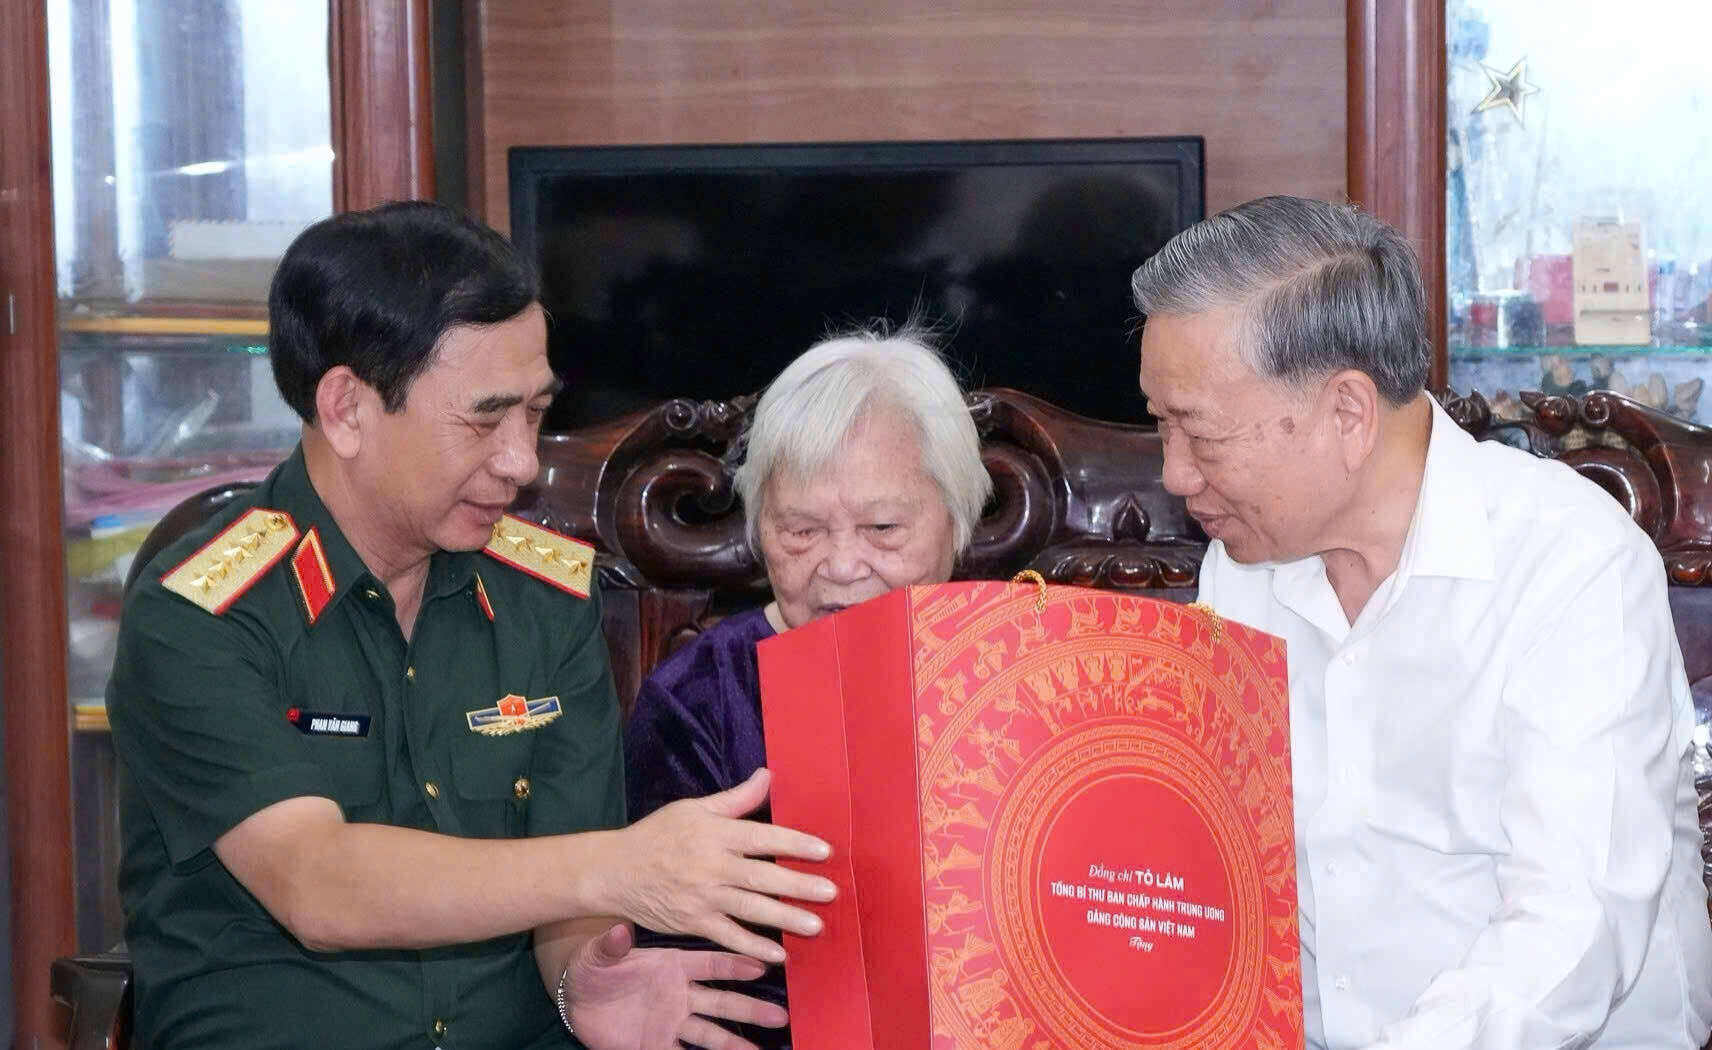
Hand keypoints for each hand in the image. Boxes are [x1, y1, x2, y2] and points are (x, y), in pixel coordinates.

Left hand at [568, 923, 786, 1049]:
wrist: (574, 999)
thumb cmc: (592, 968)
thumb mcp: (598, 954)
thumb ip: (612, 946)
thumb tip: (620, 930)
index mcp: (672, 965)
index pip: (711, 964)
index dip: (736, 964)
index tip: (764, 964)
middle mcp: (680, 994)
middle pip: (722, 1002)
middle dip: (750, 1009)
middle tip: (780, 1015)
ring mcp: (672, 1022)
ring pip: (711, 1034)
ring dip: (736, 1042)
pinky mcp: (658, 1045)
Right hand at [606, 768, 835, 962]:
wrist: (615, 871)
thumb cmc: (657, 835)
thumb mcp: (694, 809)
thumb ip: (735, 799)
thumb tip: (769, 776)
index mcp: (715, 834)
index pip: (763, 837)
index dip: (795, 843)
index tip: (825, 851)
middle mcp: (712, 866)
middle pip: (762, 875)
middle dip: (799, 885)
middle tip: (831, 892)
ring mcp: (703, 897)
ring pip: (751, 908)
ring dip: (785, 918)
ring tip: (816, 925)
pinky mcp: (693, 922)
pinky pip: (729, 936)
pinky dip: (753, 946)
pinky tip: (779, 954)